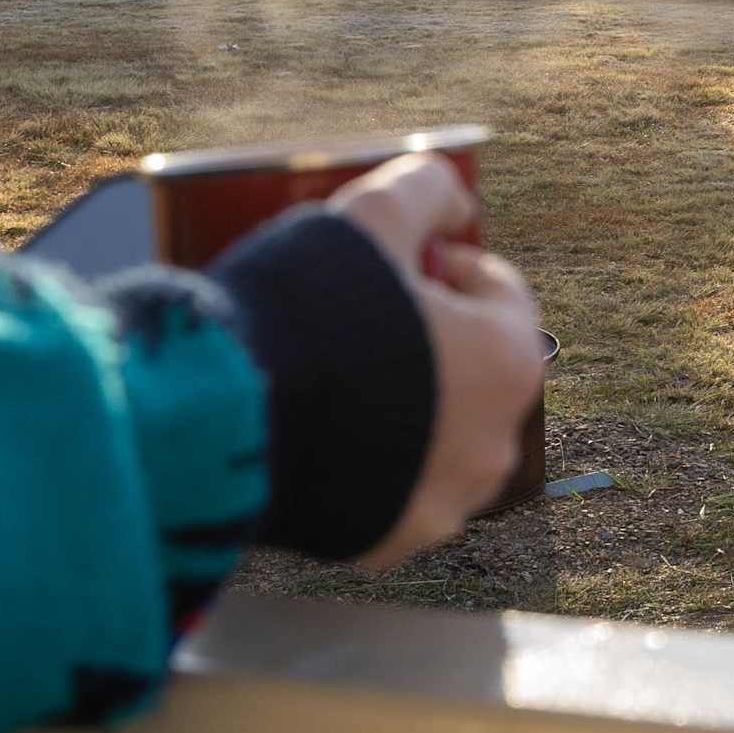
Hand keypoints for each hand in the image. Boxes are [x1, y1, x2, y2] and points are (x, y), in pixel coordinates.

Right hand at [325, 154, 544, 570]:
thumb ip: (427, 188)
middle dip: (420, 335)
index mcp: (510, 362)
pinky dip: (364, 458)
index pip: (495, 291)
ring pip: (432, 432)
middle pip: (467, 366)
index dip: (435, 263)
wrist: (223, 425)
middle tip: (349, 314)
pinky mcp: (387, 543)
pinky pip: (388, 486)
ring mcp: (443, 503)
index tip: (382, 263)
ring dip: (396, 399)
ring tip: (326, 371)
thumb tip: (457, 200)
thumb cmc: (306, 312)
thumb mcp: (370, 215)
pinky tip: (314, 427)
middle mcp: (494, 445)